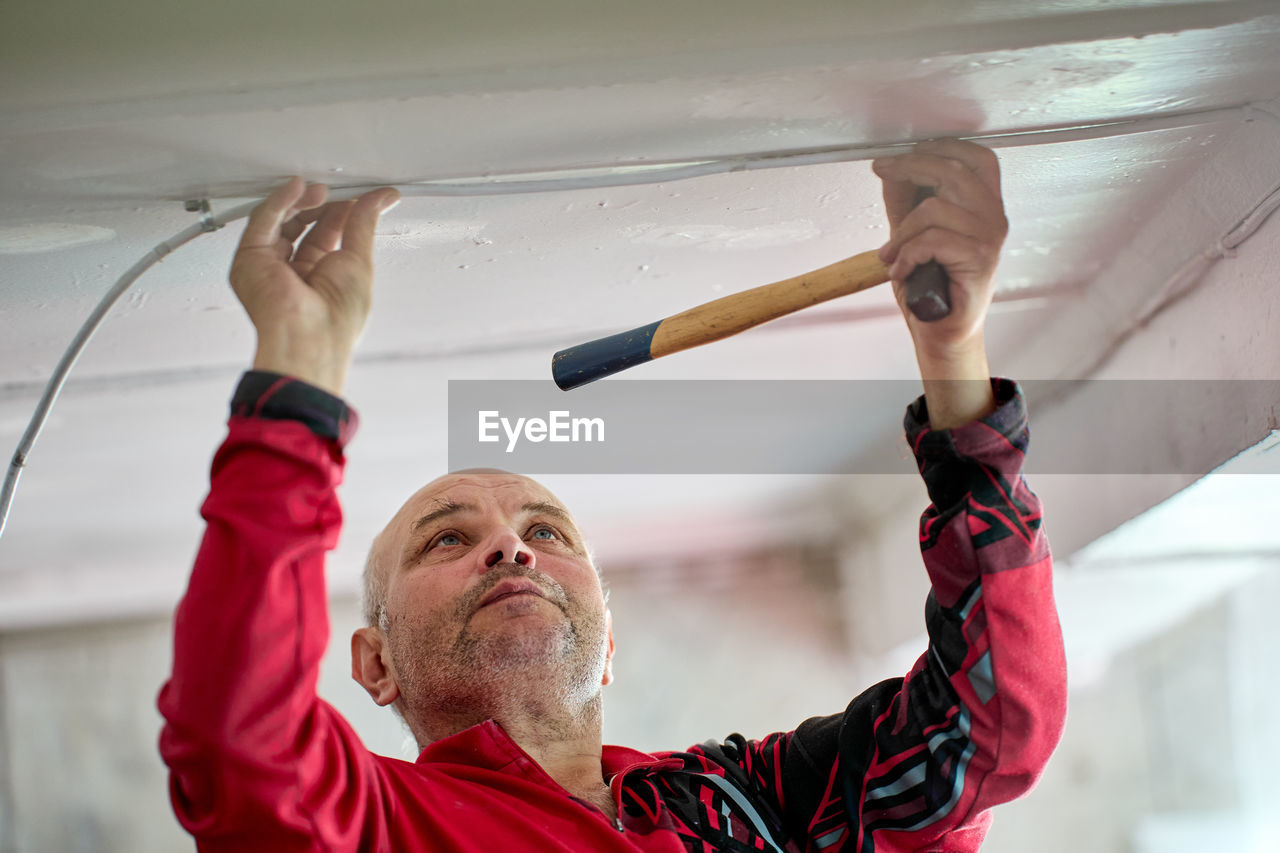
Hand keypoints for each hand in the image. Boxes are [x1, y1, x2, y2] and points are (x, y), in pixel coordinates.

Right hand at [229, 177, 400, 395]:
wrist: (310, 337)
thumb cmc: (336, 319)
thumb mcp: (360, 260)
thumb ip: (365, 223)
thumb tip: (382, 198)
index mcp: (320, 277)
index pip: (326, 232)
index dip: (340, 209)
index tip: (357, 193)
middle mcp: (292, 271)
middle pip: (302, 224)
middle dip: (320, 203)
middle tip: (338, 189)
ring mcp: (269, 265)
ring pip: (281, 219)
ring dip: (302, 201)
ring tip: (322, 190)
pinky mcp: (250, 258)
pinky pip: (263, 220)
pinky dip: (281, 201)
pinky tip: (298, 188)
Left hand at [872, 140, 1006, 366]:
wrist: (942, 330)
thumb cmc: (932, 284)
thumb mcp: (912, 234)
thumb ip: (904, 202)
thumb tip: (889, 169)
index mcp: (984, 206)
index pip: (977, 158)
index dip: (941, 146)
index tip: (904, 153)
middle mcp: (993, 217)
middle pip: (953, 171)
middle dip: (910, 167)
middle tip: (883, 172)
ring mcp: (989, 238)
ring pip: (934, 209)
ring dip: (901, 232)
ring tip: (891, 255)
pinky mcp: (979, 260)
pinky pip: (932, 241)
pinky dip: (907, 255)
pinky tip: (901, 271)